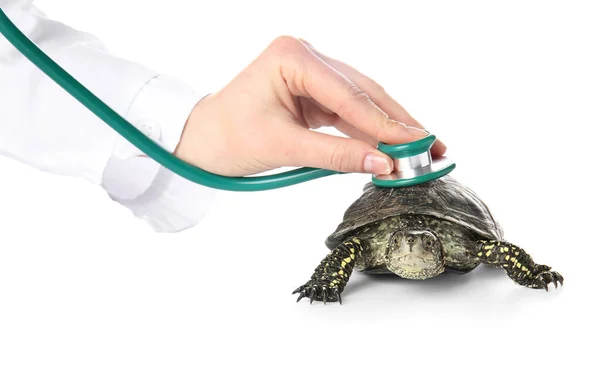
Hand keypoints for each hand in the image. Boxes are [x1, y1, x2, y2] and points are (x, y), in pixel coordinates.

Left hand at [175, 36, 445, 176]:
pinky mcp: (314, 90)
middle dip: (397, 122)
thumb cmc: (228, 138)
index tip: (418, 144)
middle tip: (432, 146)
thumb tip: (384, 166)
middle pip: (363, 91)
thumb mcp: (285, 147)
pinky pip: (349, 110)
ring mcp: (311, 72)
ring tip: (422, 149)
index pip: (350, 94)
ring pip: (361, 100)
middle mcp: (306, 56)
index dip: (386, 124)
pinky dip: (369, 130)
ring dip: (389, 126)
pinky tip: (393, 145)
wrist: (201, 141)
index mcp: (292, 57)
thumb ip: (337, 155)